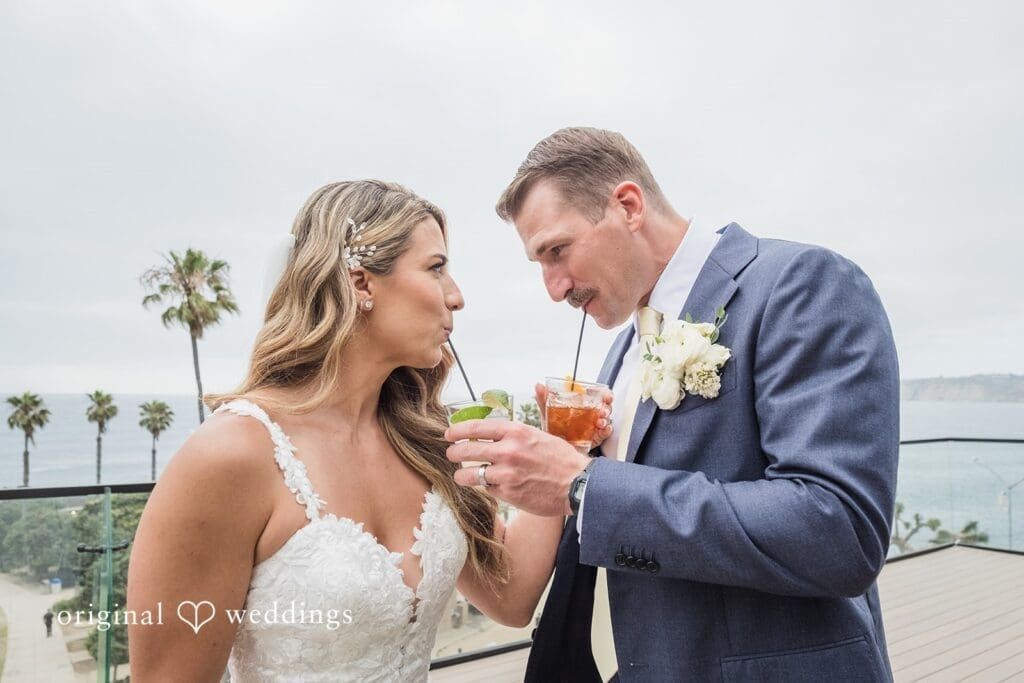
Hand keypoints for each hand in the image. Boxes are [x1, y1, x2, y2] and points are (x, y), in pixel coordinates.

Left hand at [445, 419, 589, 516]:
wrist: (578, 485)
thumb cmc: (562, 458)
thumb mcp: (542, 431)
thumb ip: (523, 422)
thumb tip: (529, 392)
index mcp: (516, 431)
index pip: (477, 427)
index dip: (458, 430)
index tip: (449, 433)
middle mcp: (508, 450)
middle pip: (467, 450)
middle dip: (454, 452)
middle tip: (451, 454)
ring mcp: (506, 473)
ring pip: (470, 474)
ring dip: (462, 475)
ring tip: (462, 475)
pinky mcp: (508, 493)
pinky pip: (487, 489)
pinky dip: (486, 487)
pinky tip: (489, 485)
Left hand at [533, 382, 613, 446]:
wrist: (554, 446)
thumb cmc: (554, 427)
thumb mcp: (548, 412)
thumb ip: (543, 399)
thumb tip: (538, 386)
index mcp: (583, 405)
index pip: (598, 395)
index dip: (604, 394)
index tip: (606, 395)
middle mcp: (591, 414)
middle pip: (605, 407)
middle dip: (607, 407)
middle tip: (603, 410)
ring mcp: (594, 426)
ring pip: (606, 419)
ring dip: (605, 419)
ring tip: (600, 421)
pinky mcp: (595, 438)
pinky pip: (604, 433)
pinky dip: (605, 431)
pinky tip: (602, 430)